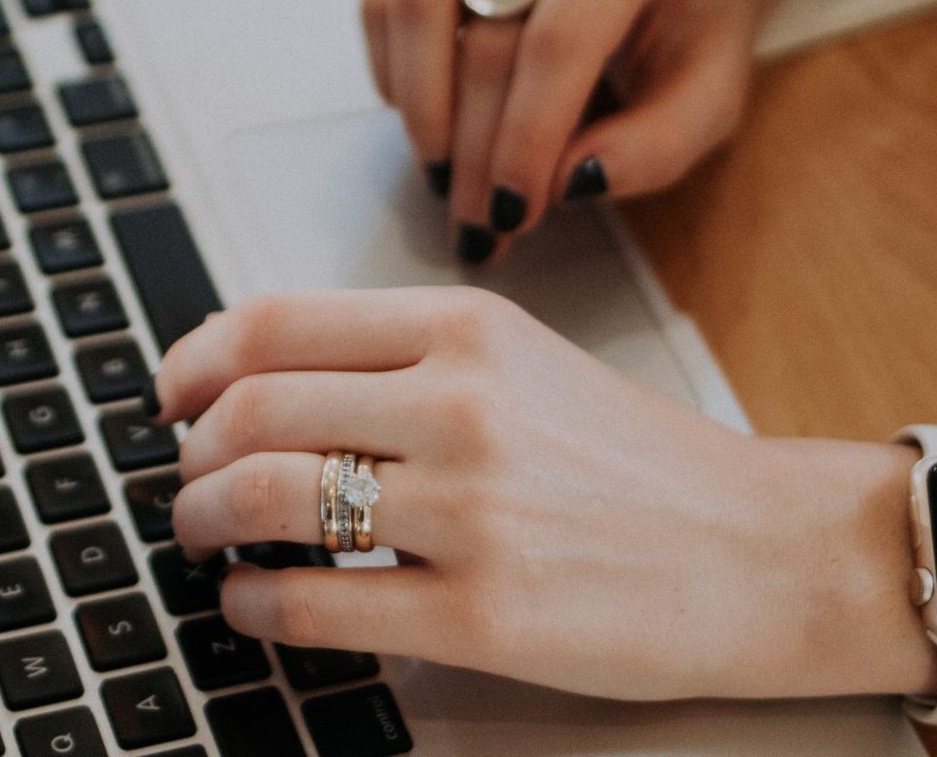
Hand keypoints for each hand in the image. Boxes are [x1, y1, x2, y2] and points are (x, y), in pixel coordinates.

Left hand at [152, 287, 934, 700]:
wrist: (766, 552)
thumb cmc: (645, 465)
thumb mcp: (528, 365)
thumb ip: (407, 361)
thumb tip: (267, 382)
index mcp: (468, 329)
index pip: (275, 321)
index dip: (193, 360)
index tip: (170, 394)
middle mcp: (462, 406)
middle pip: (252, 410)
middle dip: (189, 454)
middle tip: (185, 482)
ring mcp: (471, 512)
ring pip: (266, 500)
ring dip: (204, 523)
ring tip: (206, 541)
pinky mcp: (482, 616)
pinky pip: (314, 605)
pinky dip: (252, 607)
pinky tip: (252, 607)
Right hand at [360, 0, 757, 263]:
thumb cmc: (690, 29)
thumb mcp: (710, 98)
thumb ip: (654, 148)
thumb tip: (567, 182)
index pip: (561, 34)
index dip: (526, 135)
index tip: (513, 213)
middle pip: (488, 32)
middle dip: (476, 149)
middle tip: (480, 225)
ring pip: (418, 2)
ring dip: (423, 110)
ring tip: (447, 178)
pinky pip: (387, 2)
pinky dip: (398, 76)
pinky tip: (439, 122)